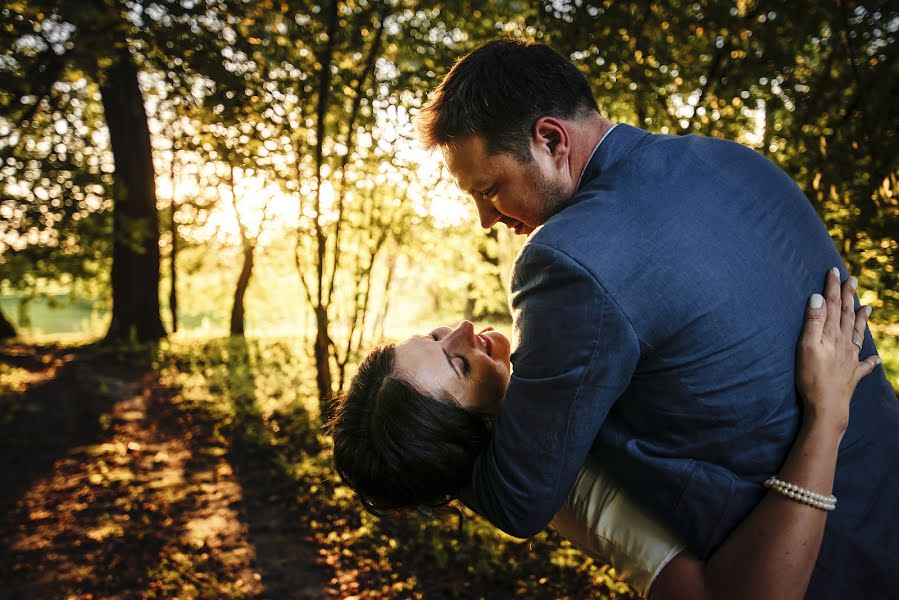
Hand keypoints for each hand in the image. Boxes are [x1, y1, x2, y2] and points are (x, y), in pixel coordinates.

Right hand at [796, 268, 880, 433]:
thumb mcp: (807, 346)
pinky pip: (864, 365)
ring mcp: (850, 359)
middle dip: (849, 297)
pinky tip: (874, 359)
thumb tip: (818, 298)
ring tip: (867, 307)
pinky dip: (870, 360)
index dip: (833, 287)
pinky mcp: (852, 375)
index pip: (834, 305)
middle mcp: (844, 343)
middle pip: (848, 315)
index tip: (834, 271)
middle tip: (852, 280)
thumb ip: (814, 322)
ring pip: (858, 334)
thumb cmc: (812, 377)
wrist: (828, 406)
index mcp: (832, 335)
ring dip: (862, 319)